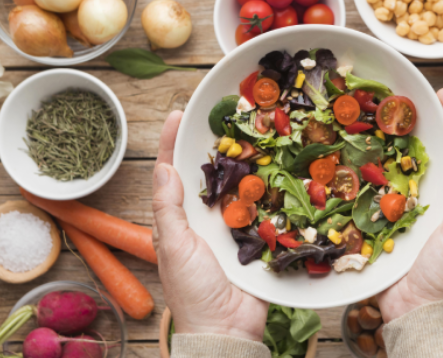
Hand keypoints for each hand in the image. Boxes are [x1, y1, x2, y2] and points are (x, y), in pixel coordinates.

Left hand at [152, 111, 268, 340]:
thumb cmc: (192, 290)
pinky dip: (271, 188)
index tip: (178, 115)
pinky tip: (279, 166)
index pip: (172, 173)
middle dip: (214, 144)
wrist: (227, 328)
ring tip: (255, 131)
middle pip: (209, 173)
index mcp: (180, 218)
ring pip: (239, 185)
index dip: (172, 143)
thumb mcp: (173, 246)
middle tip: (226, 114)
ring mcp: (234, 226)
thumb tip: (163, 167)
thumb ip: (168, 208)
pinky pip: (264, 207)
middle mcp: (206, 217)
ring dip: (246, 161)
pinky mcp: (258, 236)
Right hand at [378, 88, 442, 322]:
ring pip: (391, 169)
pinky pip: (367, 194)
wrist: (417, 313)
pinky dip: (358, 175)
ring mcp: (399, 211)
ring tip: (370, 116)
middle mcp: (427, 199)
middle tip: (397, 96)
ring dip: (382, 144)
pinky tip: (346, 156)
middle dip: (412, 124)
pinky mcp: (376, 224)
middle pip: (421, 153)